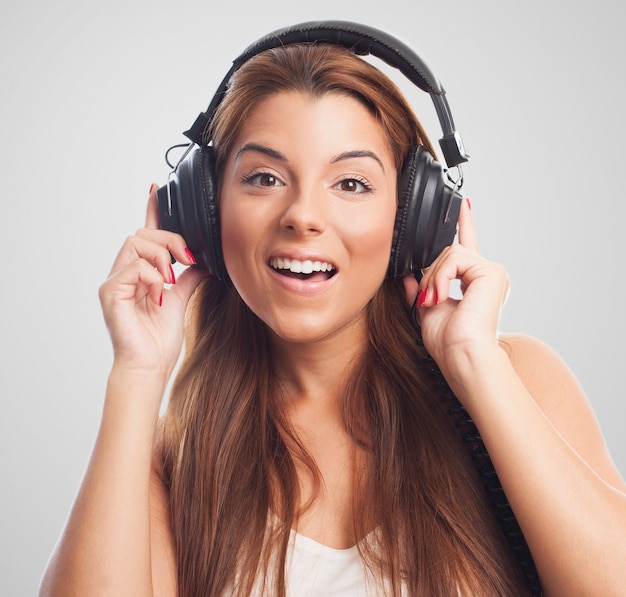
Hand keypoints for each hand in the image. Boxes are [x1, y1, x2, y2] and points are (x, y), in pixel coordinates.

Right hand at [99, 185, 208, 378]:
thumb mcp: (181, 299)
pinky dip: (153, 276)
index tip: (157, 187)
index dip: (152, 211)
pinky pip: (133, 266)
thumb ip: (189, 276)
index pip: (146, 235)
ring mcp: (115, 281)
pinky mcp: (110, 291)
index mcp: (142, 273)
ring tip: (171, 278)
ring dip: (161, 256)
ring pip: (136, 242)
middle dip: (170, 239)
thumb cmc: (159, 339)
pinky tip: (160, 292)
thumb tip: (202, 260)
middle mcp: (126, 273)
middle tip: (187, 259)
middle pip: (143, 233)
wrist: (150, 365)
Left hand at [403, 198, 509, 377]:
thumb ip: (421, 288)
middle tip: (428, 300)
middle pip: (447, 252)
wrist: (463, 357)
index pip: (469, 245)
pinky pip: (454, 258)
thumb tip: (408, 274)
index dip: (465, 223)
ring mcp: (491, 271)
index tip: (464, 204)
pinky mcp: (491, 271)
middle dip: (430, 274)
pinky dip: (440, 277)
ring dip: (433, 278)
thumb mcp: (427, 309)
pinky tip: (440, 296)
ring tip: (434, 301)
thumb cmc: (449, 344)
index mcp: (475, 282)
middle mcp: (487, 274)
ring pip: (448, 253)